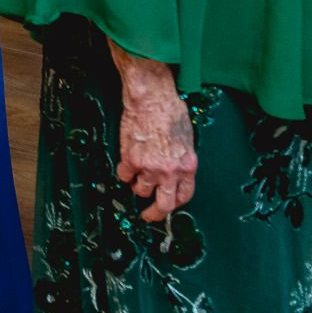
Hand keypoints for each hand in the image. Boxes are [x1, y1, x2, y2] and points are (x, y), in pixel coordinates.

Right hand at [115, 84, 197, 222]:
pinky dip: (124, 172)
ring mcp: (149, 167)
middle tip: (148, 215)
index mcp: (187, 165)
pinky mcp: (131, 159)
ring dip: (138, 185)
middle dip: (155, 214)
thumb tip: (175, 169)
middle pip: (163, 205)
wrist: (152, 97)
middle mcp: (169, 171)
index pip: (184, 196)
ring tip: (137, 175)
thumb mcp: (186, 138)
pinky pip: (124, 175)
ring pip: (140, 190)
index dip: (175, 202)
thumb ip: (181, 158)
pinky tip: (126, 164)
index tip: (169, 204)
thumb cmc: (169, 109)